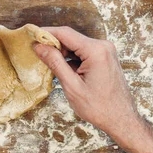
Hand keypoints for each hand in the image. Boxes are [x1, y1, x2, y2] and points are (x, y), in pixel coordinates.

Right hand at [34, 27, 143, 147]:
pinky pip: (84, 52)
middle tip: (35, 52)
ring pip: (76, 45)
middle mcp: (103, 46)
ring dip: (62, 52)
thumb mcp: (72, 86)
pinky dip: (72, 58)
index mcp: (96, 51)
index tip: (30, 35)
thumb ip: (55, 63)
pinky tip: (63, 70)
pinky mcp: (105, 57)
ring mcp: (105, 51)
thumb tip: (39, 46)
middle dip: (53, 44)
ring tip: (48, 63)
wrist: (121, 119)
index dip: (46, 33)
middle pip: (71, 38)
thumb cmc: (99, 107)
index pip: (65, 33)